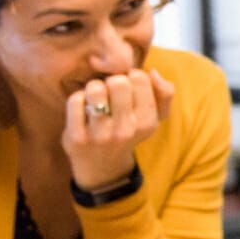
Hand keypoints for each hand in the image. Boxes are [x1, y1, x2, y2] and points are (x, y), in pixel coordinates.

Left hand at [63, 68, 176, 188]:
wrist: (102, 165)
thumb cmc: (129, 131)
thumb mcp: (154, 116)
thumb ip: (164, 93)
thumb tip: (154, 72)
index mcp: (147, 123)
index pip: (139, 78)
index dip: (131, 76)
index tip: (127, 89)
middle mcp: (126, 130)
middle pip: (118, 82)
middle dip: (111, 81)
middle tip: (109, 92)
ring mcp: (100, 135)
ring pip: (95, 89)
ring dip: (93, 88)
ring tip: (95, 98)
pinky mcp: (77, 138)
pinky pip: (75, 101)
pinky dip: (77, 99)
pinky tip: (82, 109)